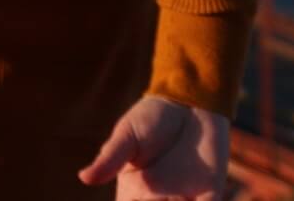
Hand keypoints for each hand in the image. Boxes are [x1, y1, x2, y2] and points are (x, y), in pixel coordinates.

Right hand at [79, 96, 230, 198]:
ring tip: (175, 193)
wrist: (188, 102)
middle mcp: (160, 199)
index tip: (140, 195)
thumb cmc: (151, 117)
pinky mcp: (210, 196)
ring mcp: (186, 199)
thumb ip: (110, 159)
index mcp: (135, 191)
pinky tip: (194, 197)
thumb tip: (83, 178)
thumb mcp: (127, 136)